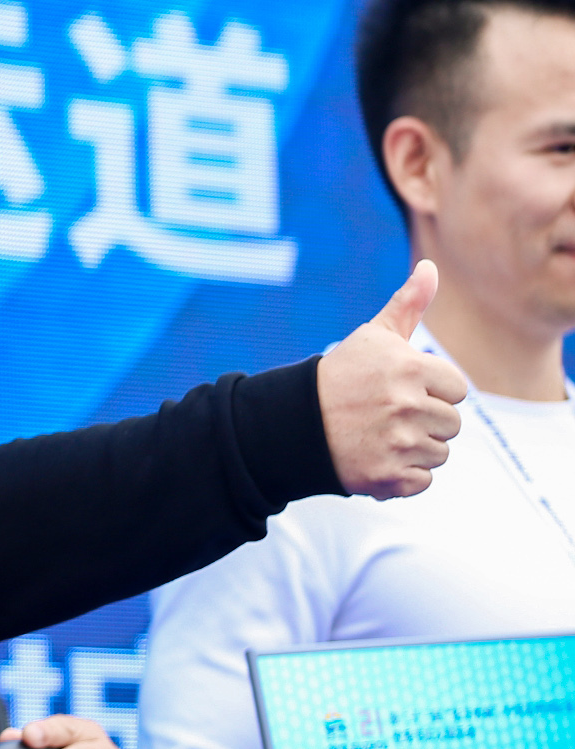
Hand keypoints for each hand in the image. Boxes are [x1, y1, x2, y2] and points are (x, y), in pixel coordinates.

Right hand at [317, 261, 464, 499]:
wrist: (291, 425)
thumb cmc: (341, 377)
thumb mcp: (372, 338)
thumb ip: (408, 304)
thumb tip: (430, 267)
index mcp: (409, 368)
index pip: (457, 388)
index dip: (432, 390)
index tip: (399, 390)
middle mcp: (406, 405)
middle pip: (453, 423)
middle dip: (426, 421)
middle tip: (386, 416)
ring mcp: (397, 443)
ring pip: (440, 453)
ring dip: (416, 449)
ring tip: (380, 437)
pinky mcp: (387, 477)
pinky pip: (422, 481)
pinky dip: (403, 476)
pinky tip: (377, 459)